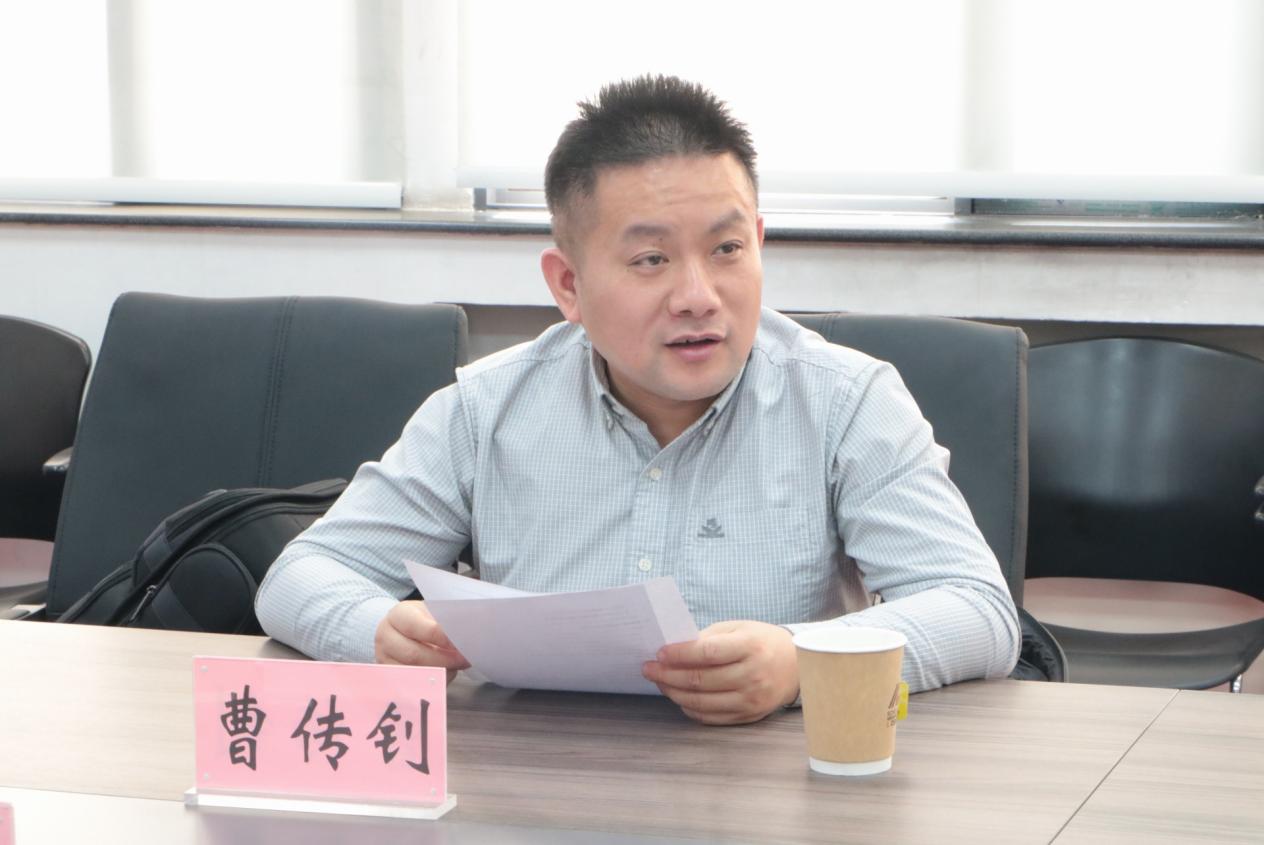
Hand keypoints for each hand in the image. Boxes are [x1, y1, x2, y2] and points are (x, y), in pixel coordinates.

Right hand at [374, 600, 470, 683]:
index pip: (419, 627)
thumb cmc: (422, 619)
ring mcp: (384, 658)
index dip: (441, 638)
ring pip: (413, 673)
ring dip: (440, 672)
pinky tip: (445, 673)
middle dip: (443, 660)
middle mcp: (385, 636)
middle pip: (414, 654)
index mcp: (398, 615)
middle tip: (464, 660)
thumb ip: (444, 622)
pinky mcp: (389, 676)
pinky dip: (433, 682)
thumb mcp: (431, 612)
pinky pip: (412, 685)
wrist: (400, 629)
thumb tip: (464, 635)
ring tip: (457, 666)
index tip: (461, 644)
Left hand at [642, 620, 798, 724]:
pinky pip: (711, 717)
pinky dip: (690, 708)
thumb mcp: (737, 629)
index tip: (659, 653)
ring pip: (702, 702)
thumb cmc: (761, 641)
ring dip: (674, 693)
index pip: (707, 653)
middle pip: (700, 680)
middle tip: (649, 669)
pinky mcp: (749, 715)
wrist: (796, 665)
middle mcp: (753, 675)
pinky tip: (679, 697)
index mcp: (750, 647)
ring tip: (660, 683)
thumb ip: (707, 638)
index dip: (679, 654)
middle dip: (668, 675)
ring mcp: (752, 699)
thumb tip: (673, 650)